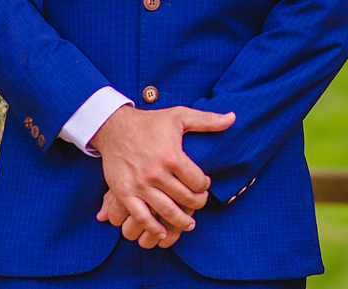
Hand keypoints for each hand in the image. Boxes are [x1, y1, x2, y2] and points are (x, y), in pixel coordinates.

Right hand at [91, 104, 234, 245]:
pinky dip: (153, 227)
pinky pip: (140, 216)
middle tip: (200, 203)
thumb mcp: (180, 116)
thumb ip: (207, 120)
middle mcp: (156, 173)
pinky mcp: (124, 192)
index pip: (197, 181)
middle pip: (184, 198)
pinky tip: (162, 232)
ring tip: (189, 223)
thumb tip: (233, 118)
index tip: (205, 185)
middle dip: (197, 203)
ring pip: (166, 211)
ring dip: (181, 220)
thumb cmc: (150, 122)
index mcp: (172, 156)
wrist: (114, 127)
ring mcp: (139, 185)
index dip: (205, 186)